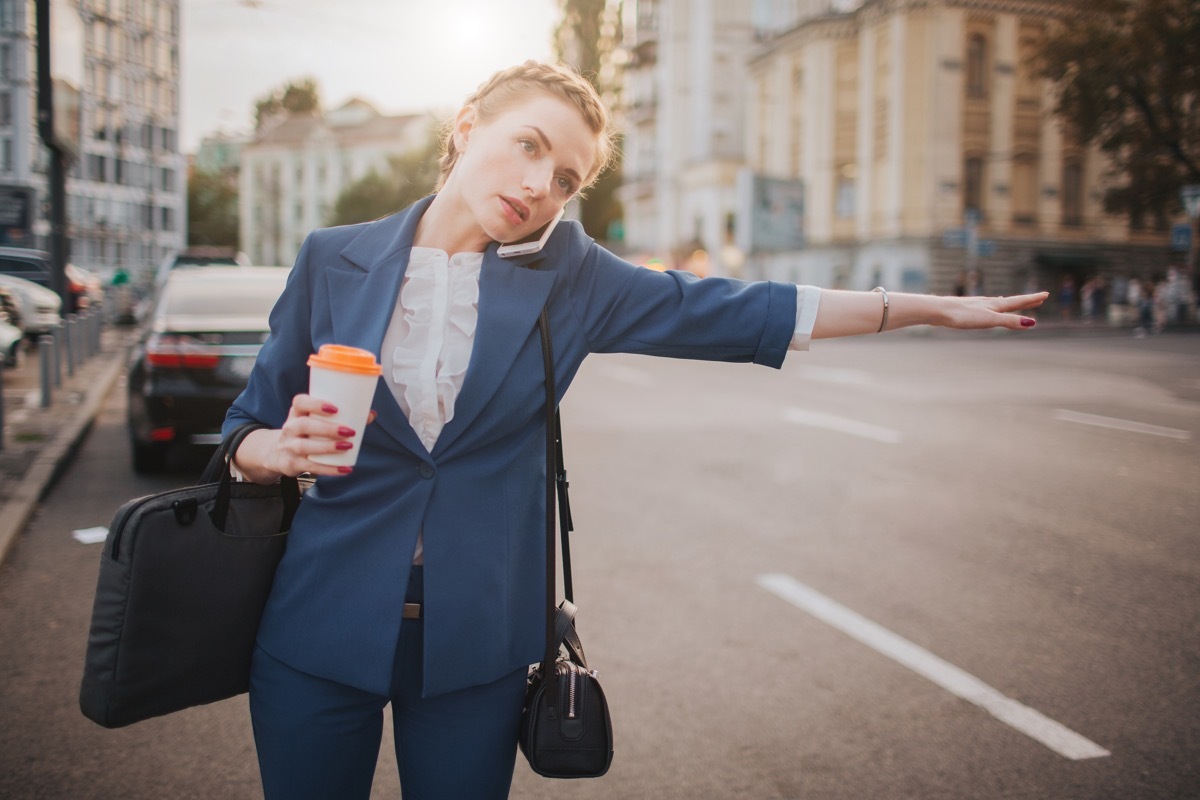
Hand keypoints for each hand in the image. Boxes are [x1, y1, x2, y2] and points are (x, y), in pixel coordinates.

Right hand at [235, 395, 377, 480]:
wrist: (278, 454)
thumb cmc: (306, 433)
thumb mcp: (315, 421)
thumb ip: (342, 417)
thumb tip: (370, 414)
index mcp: (296, 413)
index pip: (299, 402)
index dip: (315, 404)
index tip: (335, 408)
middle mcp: (290, 428)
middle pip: (303, 425)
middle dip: (327, 428)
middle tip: (349, 431)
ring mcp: (288, 447)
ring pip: (304, 446)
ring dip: (327, 447)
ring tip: (347, 447)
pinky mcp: (291, 464)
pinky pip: (310, 467)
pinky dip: (329, 469)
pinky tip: (345, 469)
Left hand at [940, 292, 1048, 330]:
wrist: (938, 310)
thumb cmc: (963, 316)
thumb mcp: (989, 320)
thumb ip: (1009, 321)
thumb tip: (1032, 323)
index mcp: (995, 305)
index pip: (1018, 302)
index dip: (1032, 299)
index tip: (1045, 294)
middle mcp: (988, 302)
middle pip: (1010, 301)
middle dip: (1024, 301)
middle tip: (1038, 298)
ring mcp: (976, 304)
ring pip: (996, 303)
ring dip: (1008, 303)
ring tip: (1011, 302)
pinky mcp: (966, 309)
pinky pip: (984, 306)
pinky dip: (991, 306)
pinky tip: (985, 307)